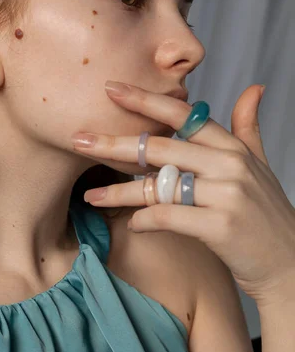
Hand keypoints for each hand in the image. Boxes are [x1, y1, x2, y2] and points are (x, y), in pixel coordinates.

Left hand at [71, 81, 294, 302]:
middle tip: (78, 139)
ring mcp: (226, 194)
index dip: (144, 100)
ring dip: (118, 192)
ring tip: (90, 196)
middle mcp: (230, 164)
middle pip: (160, 146)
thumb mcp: (260, 165)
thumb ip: (248, 127)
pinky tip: (133, 224)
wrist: (290, 264)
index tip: (110, 89)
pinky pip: (168, 216)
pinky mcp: (220, 226)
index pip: (182, 114)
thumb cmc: (266, 215)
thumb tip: (254, 87)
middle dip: (114, 143)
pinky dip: (145, 221)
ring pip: (158, 184)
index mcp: (233, 146)